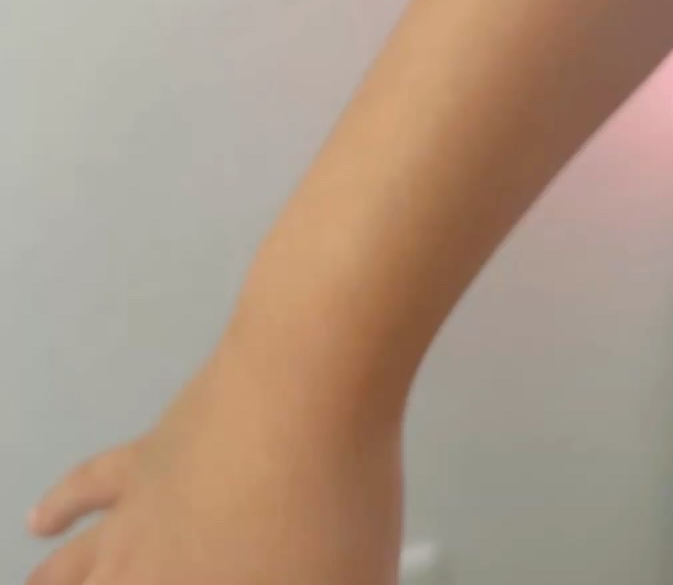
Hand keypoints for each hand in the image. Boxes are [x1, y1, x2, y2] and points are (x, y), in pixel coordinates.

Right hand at [26, 339, 404, 583]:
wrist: (308, 385)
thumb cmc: (336, 494)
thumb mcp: (350, 579)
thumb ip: (328, 584)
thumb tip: (305, 573)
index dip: (201, 582)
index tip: (224, 577)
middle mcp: (152, 567)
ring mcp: (143, 513)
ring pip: (74, 568)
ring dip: (58, 582)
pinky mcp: (150, 456)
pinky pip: (88, 487)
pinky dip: (61, 507)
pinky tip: (43, 520)